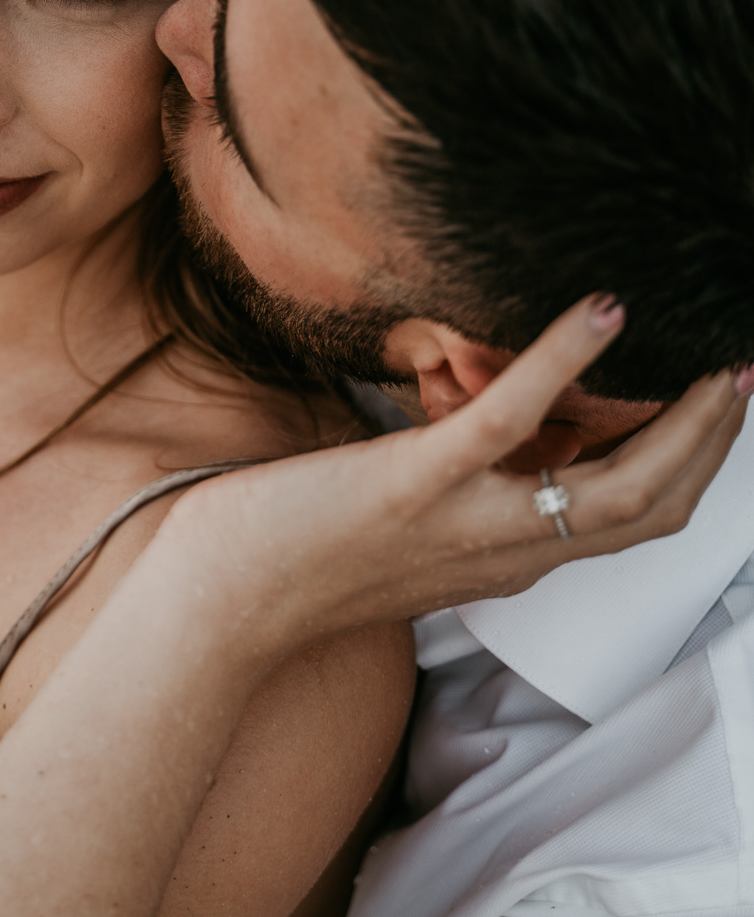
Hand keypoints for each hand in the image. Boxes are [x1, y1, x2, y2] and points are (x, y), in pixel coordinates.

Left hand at [164, 298, 748, 658]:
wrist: (215, 606)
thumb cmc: (288, 558)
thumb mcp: (399, 532)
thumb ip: (454, 492)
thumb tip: (475, 430)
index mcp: (502, 560)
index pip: (627, 520)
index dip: (686, 465)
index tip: (714, 404)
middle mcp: (502, 554)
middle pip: (650, 509)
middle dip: (713, 442)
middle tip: (744, 372)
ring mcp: (465, 522)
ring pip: (616, 486)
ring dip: (681, 420)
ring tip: (714, 354)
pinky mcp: (413, 486)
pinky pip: (509, 422)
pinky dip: (565, 363)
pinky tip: (600, 310)